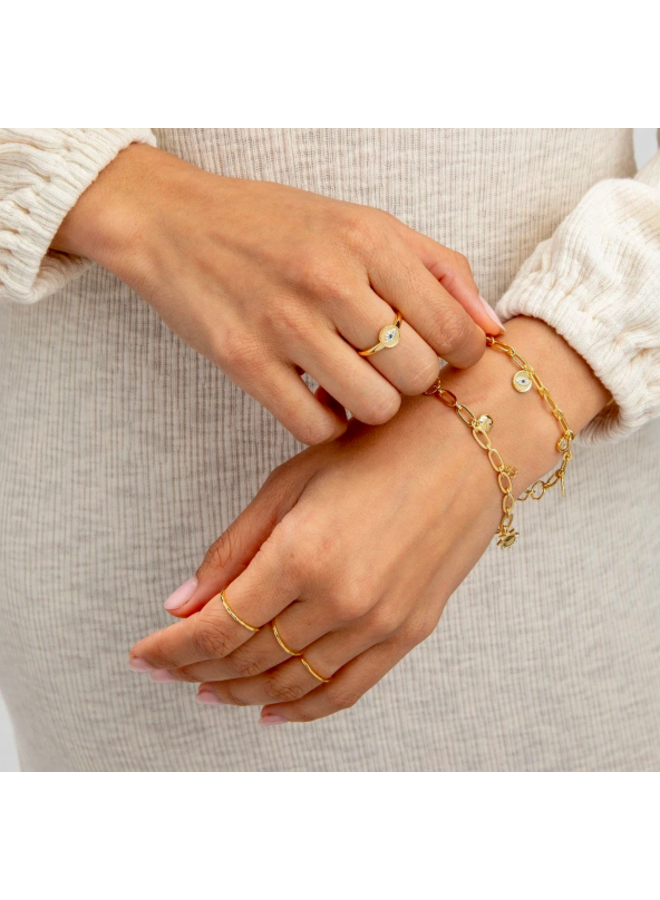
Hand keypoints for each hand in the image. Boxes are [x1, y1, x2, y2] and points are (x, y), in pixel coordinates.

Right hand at [53, 144, 502, 444]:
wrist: (175, 223)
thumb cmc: (276, 225)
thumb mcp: (363, 223)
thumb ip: (436, 268)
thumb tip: (490, 327)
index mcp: (368, 239)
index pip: (453, 329)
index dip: (461, 358)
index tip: (446, 359)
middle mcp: (330, 279)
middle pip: (417, 375)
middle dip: (414, 383)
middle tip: (392, 369)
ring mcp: (285, 324)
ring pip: (373, 407)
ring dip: (372, 406)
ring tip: (355, 382)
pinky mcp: (246, 362)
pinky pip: (315, 426)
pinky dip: (327, 424)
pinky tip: (318, 397)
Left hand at [130, 318, 608, 722]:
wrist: (467, 447)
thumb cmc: (378, 448)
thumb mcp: (289, 483)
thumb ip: (233, 549)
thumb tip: (182, 603)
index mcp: (301, 556)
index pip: (216, 629)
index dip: (171, 651)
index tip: (144, 656)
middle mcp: (339, 601)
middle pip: (249, 661)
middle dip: (198, 671)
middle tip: (170, 670)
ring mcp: (378, 624)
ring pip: (292, 683)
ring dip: (242, 693)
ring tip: (210, 691)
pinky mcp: (407, 633)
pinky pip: (346, 691)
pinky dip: (304, 709)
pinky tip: (273, 712)